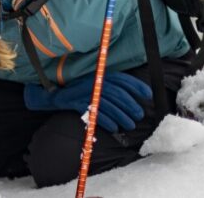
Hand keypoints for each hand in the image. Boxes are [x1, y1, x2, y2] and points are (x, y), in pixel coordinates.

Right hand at [23, 72, 151, 132]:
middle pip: (117, 94)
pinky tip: (114, 128)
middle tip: (139, 115)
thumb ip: (111, 85)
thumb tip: (133, 94)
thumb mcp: (96, 82)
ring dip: (121, 116)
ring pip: (108, 105)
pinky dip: (106, 121)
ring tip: (130, 125)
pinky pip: (95, 113)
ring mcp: (85, 93)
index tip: (148, 95)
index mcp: (100, 75)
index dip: (136, 86)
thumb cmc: (80, 90)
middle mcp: (93, 82)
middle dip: (130, 105)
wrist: (55, 94)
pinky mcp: (77, 103)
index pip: (122, 79)